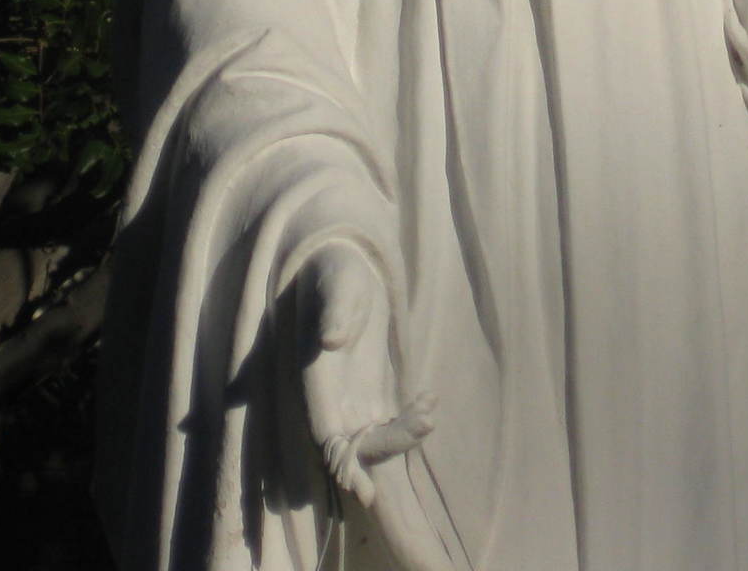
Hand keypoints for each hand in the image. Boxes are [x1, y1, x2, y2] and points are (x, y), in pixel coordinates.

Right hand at [296, 241, 455, 570]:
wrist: (346, 262)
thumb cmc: (340, 271)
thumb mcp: (341, 285)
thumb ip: (337, 311)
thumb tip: (332, 340)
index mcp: (317, 376)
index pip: (326, 430)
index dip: (342, 459)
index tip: (362, 484)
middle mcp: (331, 394)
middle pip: (351, 442)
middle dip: (379, 456)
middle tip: (421, 429)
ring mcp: (350, 394)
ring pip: (371, 437)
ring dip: (400, 436)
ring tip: (429, 409)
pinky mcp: (368, 389)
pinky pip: (385, 421)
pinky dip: (408, 420)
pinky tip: (430, 397)